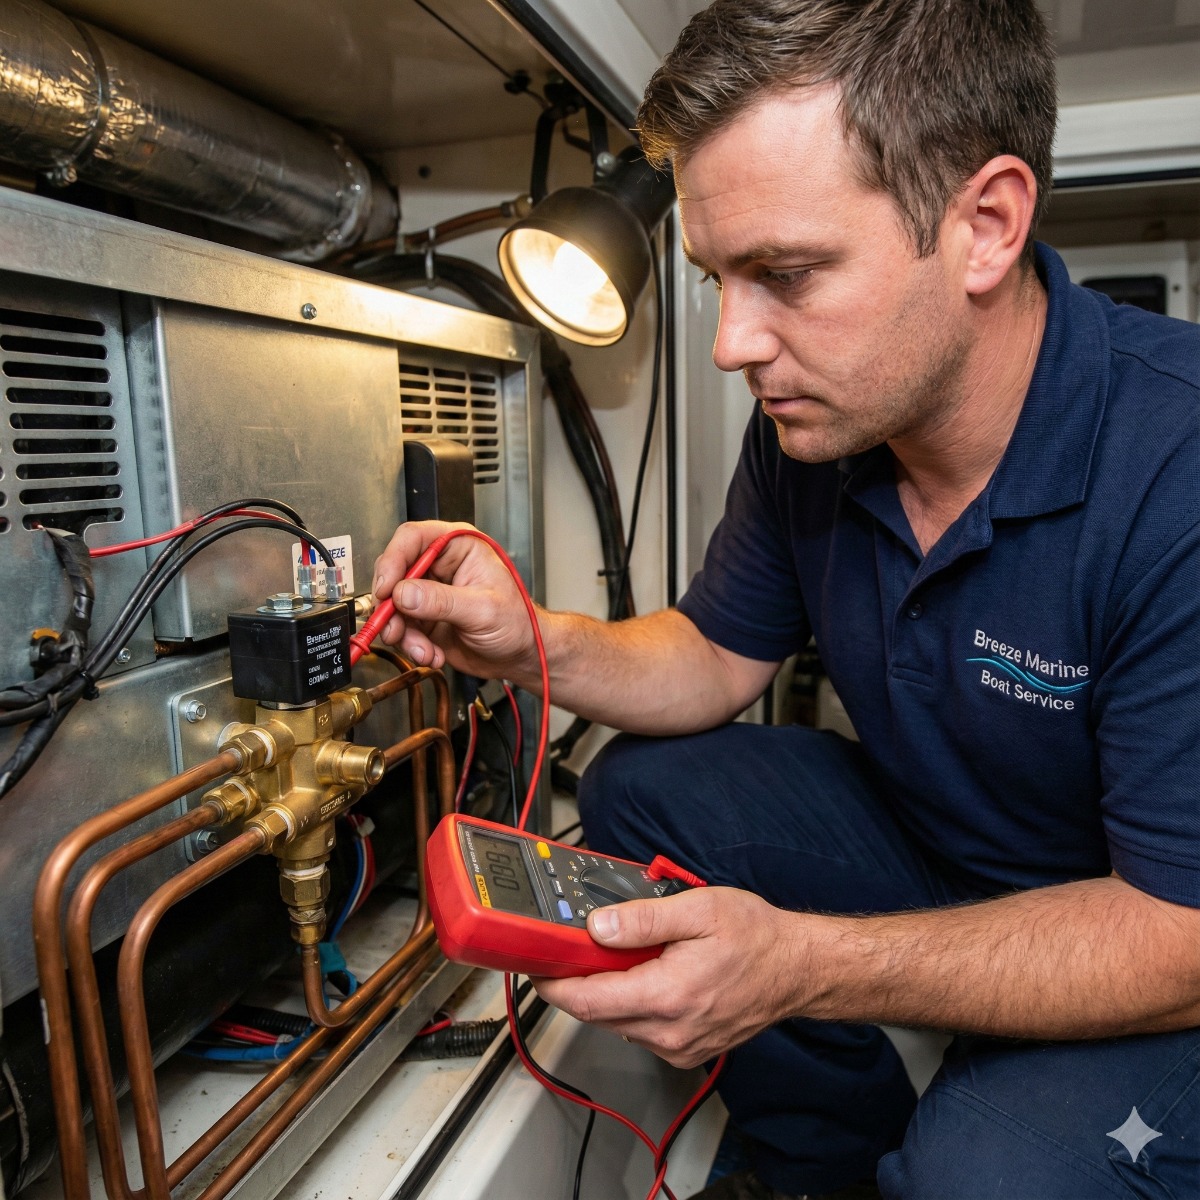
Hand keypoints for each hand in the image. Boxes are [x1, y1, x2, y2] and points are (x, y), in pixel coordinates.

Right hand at [372, 520, 541, 681]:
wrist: (521, 656)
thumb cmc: (518, 623)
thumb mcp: (482, 610)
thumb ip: (442, 601)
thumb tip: (404, 594)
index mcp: (459, 547)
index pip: (413, 538)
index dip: (393, 560)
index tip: (386, 588)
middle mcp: (440, 565)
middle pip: (395, 572)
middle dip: (391, 605)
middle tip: (394, 626)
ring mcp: (429, 592)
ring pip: (394, 605)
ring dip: (403, 632)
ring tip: (423, 649)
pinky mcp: (424, 618)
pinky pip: (402, 628)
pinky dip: (412, 645)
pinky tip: (432, 654)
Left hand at [533, 888, 812, 1068]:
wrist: (797, 968)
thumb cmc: (754, 937)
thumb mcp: (698, 909)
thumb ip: (643, 919)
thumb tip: (597, 927)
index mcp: (667, 995)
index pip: (587, 1001)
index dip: (553, 984)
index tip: (537, 965)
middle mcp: (669, 1032)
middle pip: (596, 1014)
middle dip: (576, 983)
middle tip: (570, 949)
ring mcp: (678, 1047)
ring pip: (618, 1022)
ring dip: (606, 993)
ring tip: (615, 956)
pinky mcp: (687, 1050)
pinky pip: (642, 1030)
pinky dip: (631, 1004)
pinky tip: (646, 976)